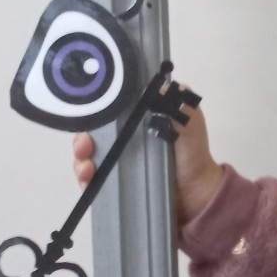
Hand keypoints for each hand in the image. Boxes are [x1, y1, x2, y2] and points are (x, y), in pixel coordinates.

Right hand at [72, 98, 224, 225]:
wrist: (196, 191)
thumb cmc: (191, 153)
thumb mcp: (189, 124)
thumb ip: (178, 105)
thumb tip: (163, 85)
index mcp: (136, 122)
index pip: (107, 114)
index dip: (95, 112)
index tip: (91, 115)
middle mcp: (121, 141)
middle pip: (90, 135)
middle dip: (82, 138)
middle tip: (85, 144)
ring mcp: (115, 163)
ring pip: (86, 157)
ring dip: (80, 159)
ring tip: (87, 165)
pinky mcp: (112, 185)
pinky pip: (90, 182)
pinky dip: (84, 179)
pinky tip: (89, 178)